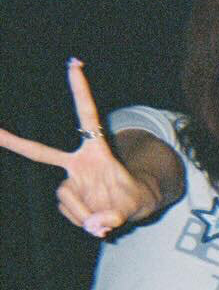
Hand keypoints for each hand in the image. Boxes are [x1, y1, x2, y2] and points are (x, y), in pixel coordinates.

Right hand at [0, 59, 151, 236]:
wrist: (129, 209)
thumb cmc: (133, 199)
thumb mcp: (133, 208)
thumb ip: (115, 217)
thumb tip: (94, 226)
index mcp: (96, 152)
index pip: (88, 118)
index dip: (81, 92)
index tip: (74, 63)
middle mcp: (77, 164)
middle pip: (40, 152)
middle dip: (14, 141)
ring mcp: (68, 180)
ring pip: (64, 199)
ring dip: (83, 213)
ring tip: (103, 218)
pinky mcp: (65, 196)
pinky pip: (69, 213)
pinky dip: (83, 221)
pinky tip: (94, 221)